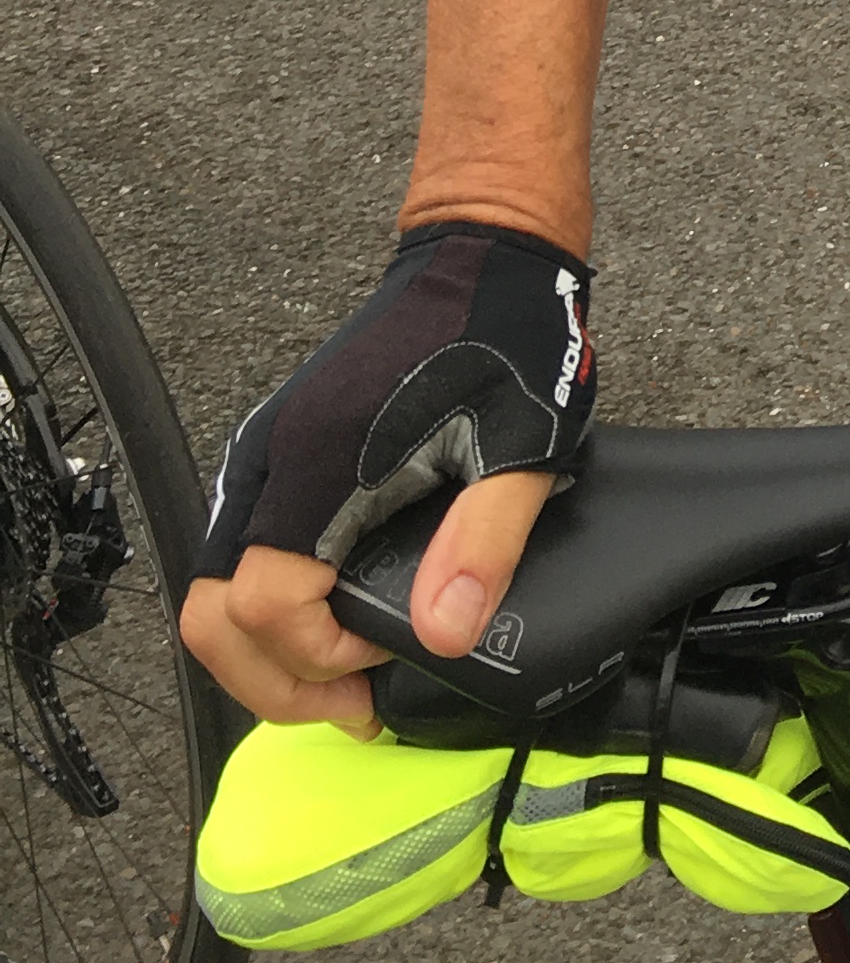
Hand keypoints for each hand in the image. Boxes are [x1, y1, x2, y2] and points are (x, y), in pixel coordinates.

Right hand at [179, 221, 593, 723]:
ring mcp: (268, 453)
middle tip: (352, 706)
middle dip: (274, 682)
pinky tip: (331, 619)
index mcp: (323, 460)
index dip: (318, 660)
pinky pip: (238, 553)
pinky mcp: (280, 451)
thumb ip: (485, 543)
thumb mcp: (524, 445)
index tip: (383, 665)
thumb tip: (443, 634)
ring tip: (342, 675)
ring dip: (264, 652)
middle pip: (212, 613)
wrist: (484, 257)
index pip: (266, 605)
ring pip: (213, 588)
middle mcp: (274, 458)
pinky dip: (266, 607)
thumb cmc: (508, 337)